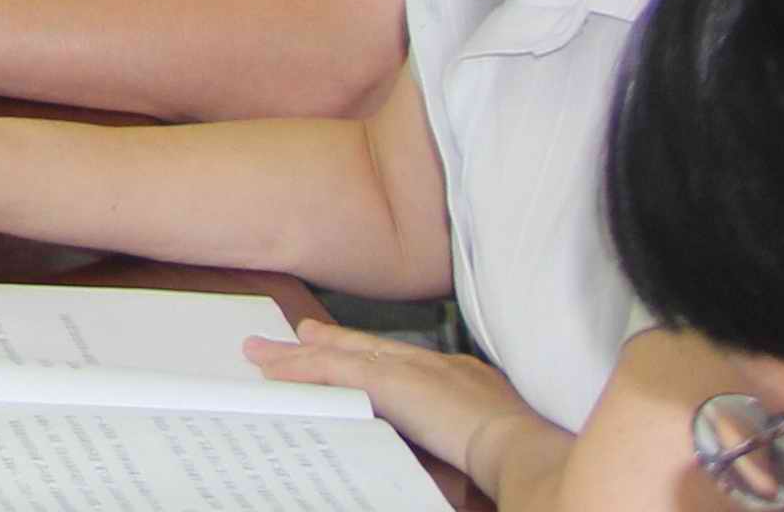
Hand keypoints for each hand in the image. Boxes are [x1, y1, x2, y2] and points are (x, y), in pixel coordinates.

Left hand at [253, 320, 558, 491]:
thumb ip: (459, 432)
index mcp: (461, 375)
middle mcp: (433, 363)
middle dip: (330, 341)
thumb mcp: (487, 435)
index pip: (404, 359)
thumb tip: (450, 446)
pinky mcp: (388, 380)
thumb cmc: (516, 449)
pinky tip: (274, 371)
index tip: (352, 349)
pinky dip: (300, 370)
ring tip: (264, 352)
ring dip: (299, 357)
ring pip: (340, 355)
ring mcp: (410, 368)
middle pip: (368, 348)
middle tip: (299, 333)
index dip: (373, 354)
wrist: (519, 444)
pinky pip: (330, 371)